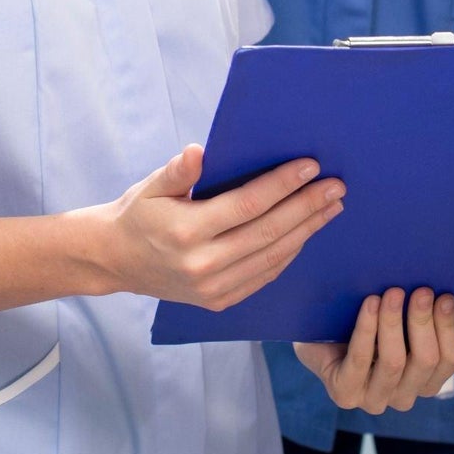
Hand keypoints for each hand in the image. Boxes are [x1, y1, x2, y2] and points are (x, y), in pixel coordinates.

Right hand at [96, 144, 343, 309]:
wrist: (116, 261)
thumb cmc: (138, 213)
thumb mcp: (151, 185)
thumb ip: (178, 171)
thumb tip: (201, 151)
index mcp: (186, 231)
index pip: (247, 205)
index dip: (282, 185)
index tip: (311, 166)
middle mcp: (203, 265)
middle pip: (268, 233)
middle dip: (307, 208)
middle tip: (337, 186)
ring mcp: (214, 289)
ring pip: (272, 258)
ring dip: (307, 231)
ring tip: (332, 208)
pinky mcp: (219, 302)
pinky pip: (264, 276)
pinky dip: (289, 254)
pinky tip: (306, 234)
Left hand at [295, 287, 453, 414]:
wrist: (318, 325)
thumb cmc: (370, 318)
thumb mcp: (408, 321)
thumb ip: (443, 337)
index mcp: (426, 380)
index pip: (450, 359)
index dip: (450, 328)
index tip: (445, 295)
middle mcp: (404, 396)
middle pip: (425, 361)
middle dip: (423, 321)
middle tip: (420, 289)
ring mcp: (373, 398)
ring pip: (394, 362)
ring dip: (394, 323)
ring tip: (392, 292)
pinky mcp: (344, 393)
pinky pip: (361, 360)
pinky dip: (367, 329)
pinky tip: (370, 304)